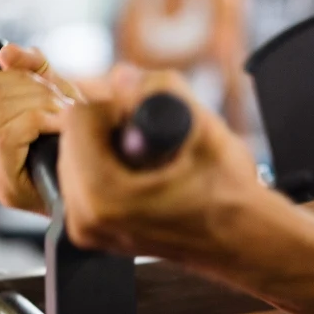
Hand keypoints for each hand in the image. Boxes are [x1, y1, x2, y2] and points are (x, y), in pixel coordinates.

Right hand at [0, 44, 80, 212]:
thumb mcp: (55, 97)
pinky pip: (7, 134)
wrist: (101, 189)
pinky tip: (59, 126)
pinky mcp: (2, 185)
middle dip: (33, 88)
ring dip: (40, 104)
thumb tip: (5, 53)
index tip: (46, 84)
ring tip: (64, 115)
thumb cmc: (78, 140)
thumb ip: (33, 70)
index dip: (16, 74)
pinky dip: (38, 121)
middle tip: (61, 102)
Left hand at [57, 66, 263, 265]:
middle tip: (150, 135)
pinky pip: (81, 175)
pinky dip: (106, 162)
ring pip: (75, 154)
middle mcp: (85, 217)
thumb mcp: (205, 130)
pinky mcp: (90, 230)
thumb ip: (161, 92)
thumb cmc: (228, 192)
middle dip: (108, 123)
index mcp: (104, 195)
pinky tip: (140, 170)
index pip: (79, 119)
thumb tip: (122, 75)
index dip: (116, 105)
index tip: (145, 115)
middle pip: (73, 136)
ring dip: (106, 141)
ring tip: (148, 155)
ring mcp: (85, 228)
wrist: (240, 238)